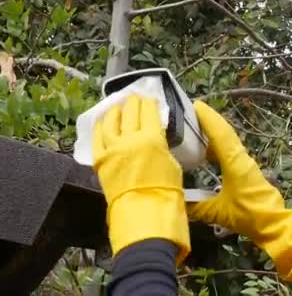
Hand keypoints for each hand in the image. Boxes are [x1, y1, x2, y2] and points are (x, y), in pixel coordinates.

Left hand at [93, 95, 190, 263]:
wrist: (144, 214)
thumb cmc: (166, 192)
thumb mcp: (172, 164)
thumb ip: (162, 147)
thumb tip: (157, 140)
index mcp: (152, 138)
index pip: (148, 111)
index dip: (149, 103)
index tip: (150, 99)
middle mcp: (129, 138)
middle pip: (129, 112)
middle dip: (133, 103)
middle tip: (135, 98)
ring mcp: (111, 148)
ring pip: (110, 121)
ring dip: (115, 111)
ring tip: (117, 106)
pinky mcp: (100, 160)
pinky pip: (97, 137)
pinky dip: (100, 126)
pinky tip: (102, 122)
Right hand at [188, 100, 291, 281]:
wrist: (274, 224)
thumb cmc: (248, 215)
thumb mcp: (218, 212)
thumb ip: (196, 207)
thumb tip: (175, 201)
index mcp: (235, 162)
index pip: (221, 133)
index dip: (208, 118)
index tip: (195, 105)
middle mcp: (241, 158)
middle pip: (224, 133)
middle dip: (208, 121)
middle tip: (188, 112)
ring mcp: (244, 164)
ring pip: (227, 142)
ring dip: (212, 134)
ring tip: (191, 129)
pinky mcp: (245, 171)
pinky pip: (229, 153)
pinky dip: (216, 148)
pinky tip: (204, 152)